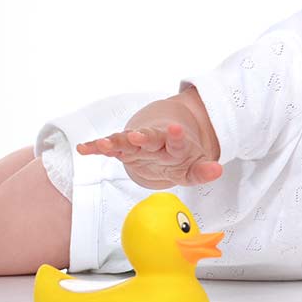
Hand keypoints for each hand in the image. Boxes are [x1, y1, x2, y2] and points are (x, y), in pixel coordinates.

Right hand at [76, 122, 222, 188]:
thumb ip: (203, 171)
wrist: (165, 140)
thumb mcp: (194, 166)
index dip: (176, 136)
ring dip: (116, 141)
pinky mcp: (123, 149)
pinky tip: (84, 149)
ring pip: (125, 140)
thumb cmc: (180, 156)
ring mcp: (137, 144)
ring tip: (104, 143)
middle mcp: (155, 141)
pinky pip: (108, 147)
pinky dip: (96, 148)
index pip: (177, 141)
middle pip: (148, 138)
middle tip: (137, 134)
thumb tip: (217, 169)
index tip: (175, 130)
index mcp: (174, 145)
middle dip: (142, 136)